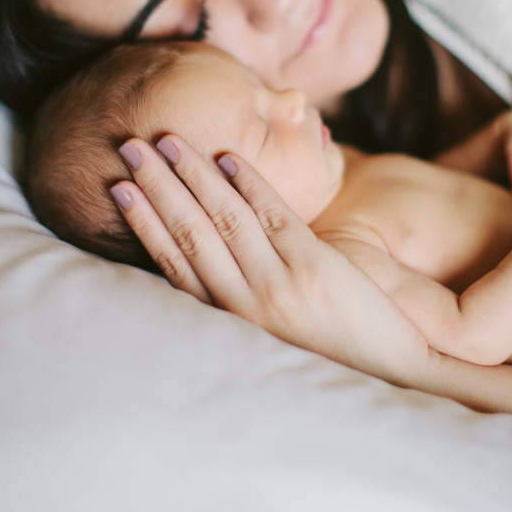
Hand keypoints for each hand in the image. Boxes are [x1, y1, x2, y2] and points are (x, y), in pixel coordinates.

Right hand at [109, 135, 431, 386]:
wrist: (390, 371)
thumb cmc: (328, 348)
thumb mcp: (270, 331)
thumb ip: (240, 296)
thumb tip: (213, 253)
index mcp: (230, 320)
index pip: (175, 263)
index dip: (145, 223)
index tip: (122, 189)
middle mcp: (245, 304)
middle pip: (191, 234)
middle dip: (157, 187)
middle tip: (131, 148)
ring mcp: (278, 284)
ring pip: (225, 219)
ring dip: (192, 175)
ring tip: (168, 141)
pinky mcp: (314, 267)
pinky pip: (273, 216)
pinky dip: (249, 184)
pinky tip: (228, 158)